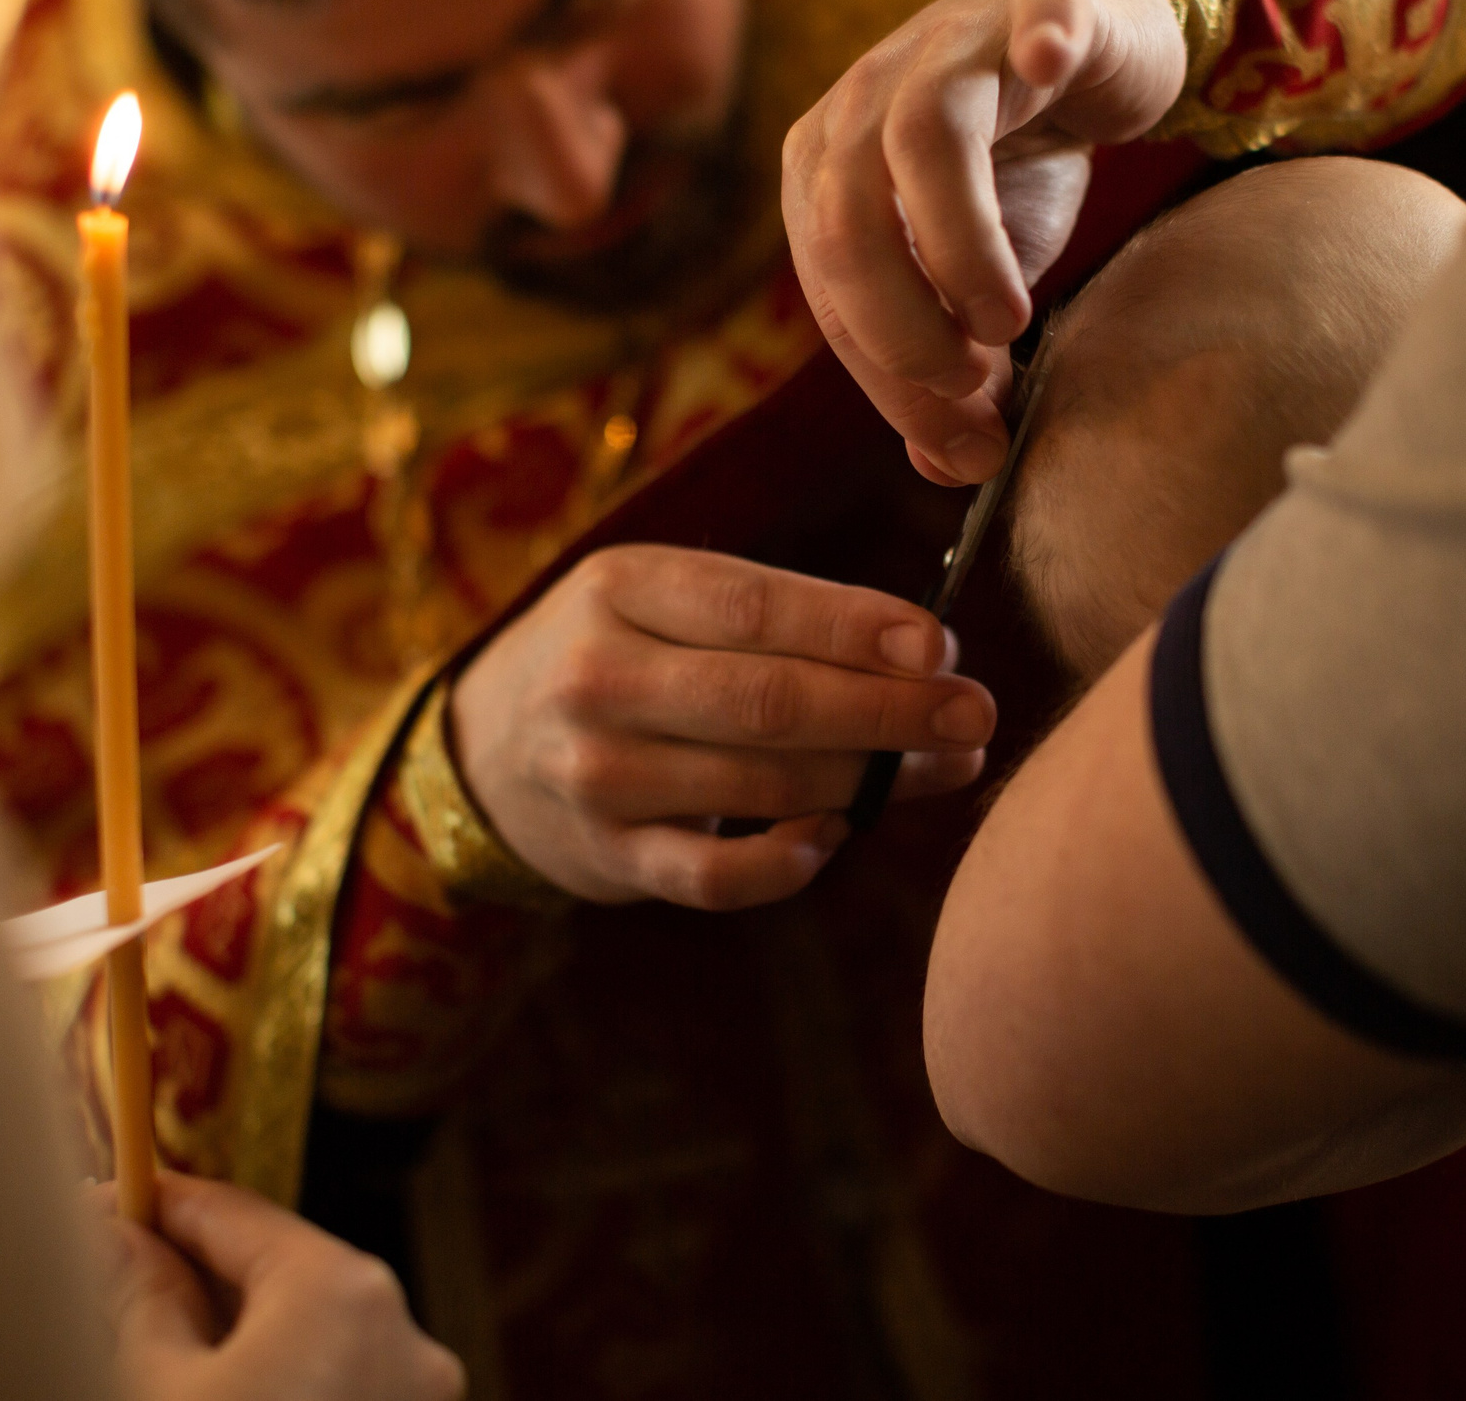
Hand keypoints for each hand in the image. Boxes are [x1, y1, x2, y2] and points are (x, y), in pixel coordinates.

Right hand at [103, 1172, 463, 1400]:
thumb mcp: (154, 1387)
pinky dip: (277, 1374)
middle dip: (193, 1270)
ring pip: (307, 1331)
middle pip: (276, 1271)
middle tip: (110, 1271)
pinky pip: (335, 1378)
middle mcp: (403, 1330)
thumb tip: (115, 1236)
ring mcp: (416, 1392)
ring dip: (233, 1328)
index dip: (157, 1204)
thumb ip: (141, 1297)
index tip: (100, 1206)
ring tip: (148, 1339)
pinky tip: (214, 1384)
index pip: (235, 1213)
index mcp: (345, 1292)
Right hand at [450, 544, 993, 907]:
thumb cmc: (627, 654)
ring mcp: (595, 775)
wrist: (490, 747)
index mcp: (619, 587)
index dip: (857, 627)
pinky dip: (791, 862)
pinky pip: (720, 878)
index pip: (755, 606)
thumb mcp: (668, 599)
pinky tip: (836, 833)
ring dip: (871, 781)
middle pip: (768, 701)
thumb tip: (930, 656)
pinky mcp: (609, 857)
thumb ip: (781, 617)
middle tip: (975, 712)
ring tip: (943, 764)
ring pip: (761, 787)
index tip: (943, 646)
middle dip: (889, 710)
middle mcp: (596, 679)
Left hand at [783, 0, 1186, 484]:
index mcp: (824, 174)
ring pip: (919, 140)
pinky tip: (1048, 69)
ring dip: (957, 245)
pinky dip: (1037, 44)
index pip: (831, 294)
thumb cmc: (1011, 169)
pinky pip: (1031, 20)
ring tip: (1009, 319)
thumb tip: (954, 466)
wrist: (1084, 41)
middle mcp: (863, 104)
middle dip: (903, 328)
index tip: (963, 444)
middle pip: (847, 225)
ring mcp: (948, 47)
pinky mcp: (1039, 6)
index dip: (888, 379)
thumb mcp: (973, 280)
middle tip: (977, 385)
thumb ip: (952, 364)